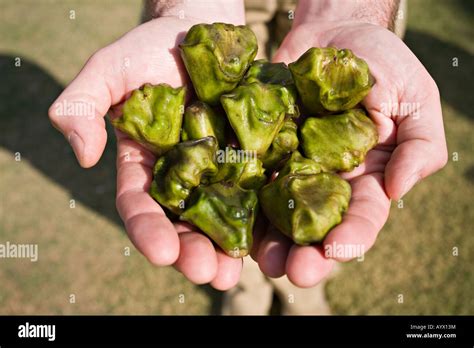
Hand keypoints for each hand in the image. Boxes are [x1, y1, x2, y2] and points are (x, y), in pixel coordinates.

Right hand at [49, 12, 244, 289]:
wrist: (199, 28)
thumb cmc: (150, 48)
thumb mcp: (108, 70)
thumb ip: (82, 106)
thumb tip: (82, 157)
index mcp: (146, 165)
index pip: (141, 204)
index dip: (149, 229)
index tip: (162, 252)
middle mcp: (182, 175)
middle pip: (185, 221)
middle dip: (194, 251)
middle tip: (209, 274)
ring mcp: (219, 169)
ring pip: (223, 215)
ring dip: (229, 246)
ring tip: (238, 270)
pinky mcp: (253, 157)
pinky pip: (260, 187)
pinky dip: (265, 214)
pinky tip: (274, 235)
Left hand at [253, 20, 447, 286]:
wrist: (333, 35)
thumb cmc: (381, 65)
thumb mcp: (414, 99)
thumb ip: (419, 145)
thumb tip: (398, 190)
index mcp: (364, 178)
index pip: (362, 216)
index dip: (353, 236)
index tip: (339, 249)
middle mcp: (323, 182)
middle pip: (315, 227)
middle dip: (306, 252)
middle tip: (294, 271)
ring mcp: (288, 168)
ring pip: (276, 213)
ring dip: (268, 239)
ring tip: (259, 259)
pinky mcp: (258, 149)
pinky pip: (245, 176)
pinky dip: (236, 196)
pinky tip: (227, 215)